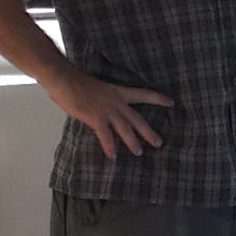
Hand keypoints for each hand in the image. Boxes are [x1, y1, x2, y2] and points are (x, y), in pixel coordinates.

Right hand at [48, 72, 170, 158]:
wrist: (64, 79)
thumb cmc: (76, 83)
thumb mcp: (97, 89)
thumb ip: (103, 100)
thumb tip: (101, 110)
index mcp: (118, 92)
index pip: (143, 94)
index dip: (158, 98)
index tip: (171, 102)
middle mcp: (116, 102)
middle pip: (138, 119)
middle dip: (149, 132)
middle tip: (159, 143)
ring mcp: (107, 110)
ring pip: (125, 129)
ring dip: (132, 142)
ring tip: (139, 152)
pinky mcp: (95, 118)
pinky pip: (105, 135)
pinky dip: (109, 146)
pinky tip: (113, 156)